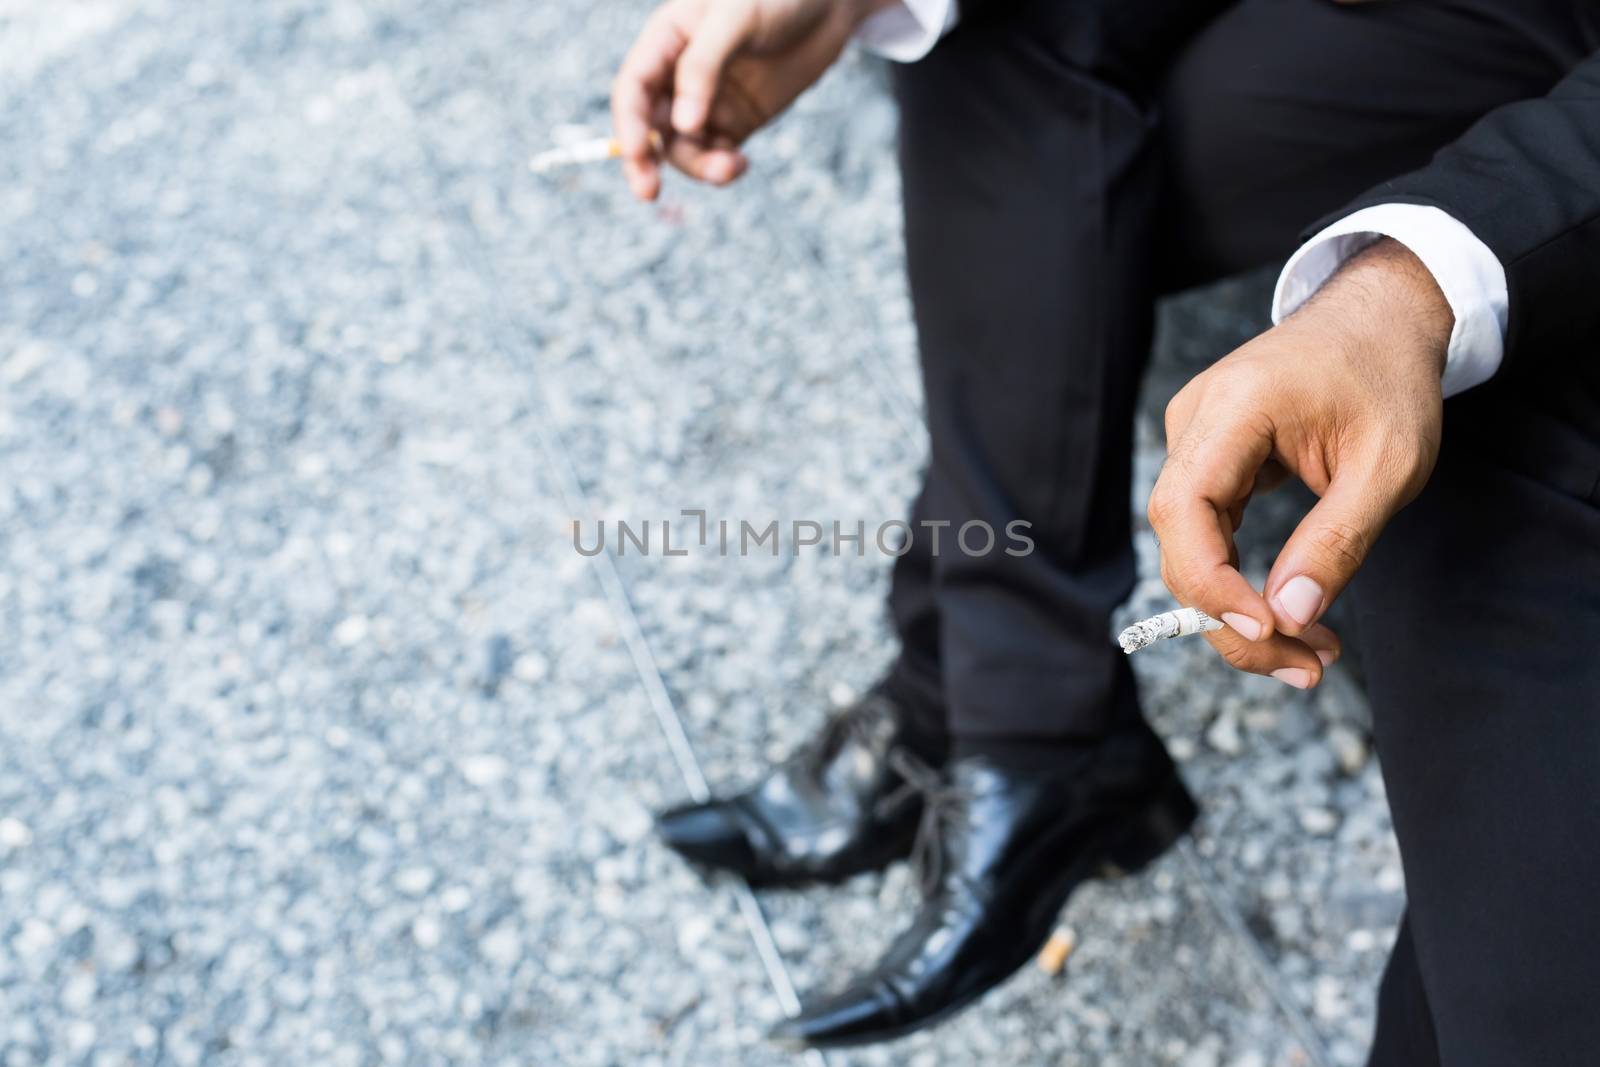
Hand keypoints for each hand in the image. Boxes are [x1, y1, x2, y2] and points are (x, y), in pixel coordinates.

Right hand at [610, 0, 883, 199]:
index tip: (637, 153)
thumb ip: (703, 67)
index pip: (634, 87)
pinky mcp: (737, 124)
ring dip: (698, 166)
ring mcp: (708, 104)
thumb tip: (682, 125)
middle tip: (648, 192)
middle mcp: (679, 76)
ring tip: (731, 167)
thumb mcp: (735, 18)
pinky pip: (717, 156)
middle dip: (645, 160)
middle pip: (649, 126)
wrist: (828, 5)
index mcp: (667, 40)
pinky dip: (723, 169)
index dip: (630, 122)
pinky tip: (741, 165)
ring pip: (684, 148)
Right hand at [1146, 238, 1452, 687]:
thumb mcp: (1388, 467)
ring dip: (1238, 612)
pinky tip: (1284, 619)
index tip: (1267, 630)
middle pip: (1180, 541)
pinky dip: (1240, 584)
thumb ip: (1336, 542)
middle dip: (1231, 618)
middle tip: (1303, 669)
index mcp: (1233, 407)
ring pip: (1190, 548)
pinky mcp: (1209, 460)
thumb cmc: (1388, 379)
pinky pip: (1207, 536)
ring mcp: (1195, 440)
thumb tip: (1290, 617)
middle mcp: (1195, 422)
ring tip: (1307, 658)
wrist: (1380, 318)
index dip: (1211, 581)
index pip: (1185, 508)